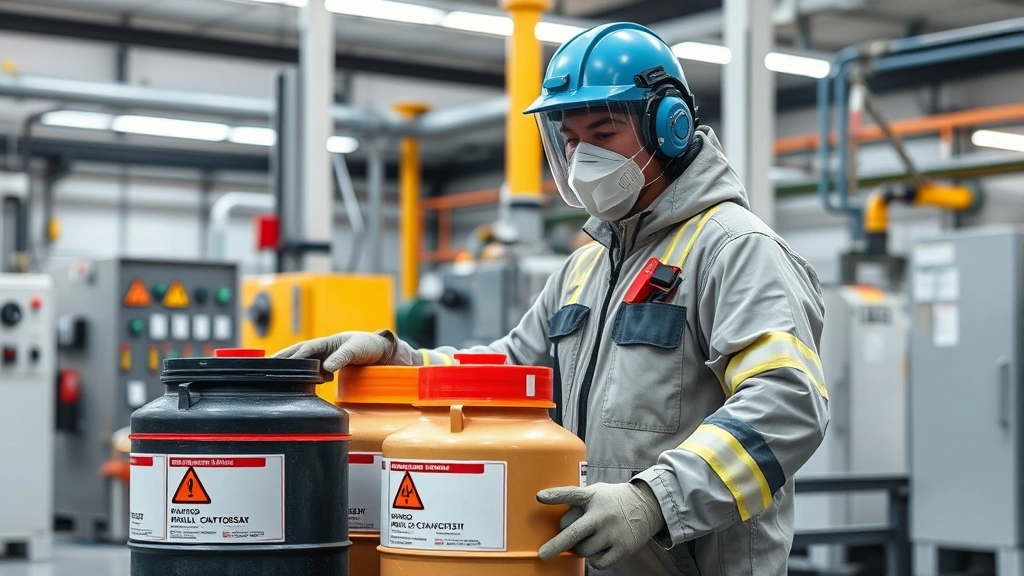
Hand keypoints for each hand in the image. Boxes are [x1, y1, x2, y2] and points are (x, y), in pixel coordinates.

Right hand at [272, 331, 394, 377]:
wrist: (382, 352)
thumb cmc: (368, 345)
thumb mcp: (356, 349)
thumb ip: (342, 357)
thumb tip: (326, 368)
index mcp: (327, 342)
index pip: (305, 349)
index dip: (293, 356)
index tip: (280, 364)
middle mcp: (323, 349)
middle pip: (297, 353)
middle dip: (281, 359)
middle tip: (264, 367)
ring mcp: (325, 358)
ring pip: (303, 362)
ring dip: (290, 368)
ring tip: (275, 376)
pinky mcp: (330, 368)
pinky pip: (313, 372)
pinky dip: (304, 377)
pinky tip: (299, 384)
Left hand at [537, 481, 664, 569]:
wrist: (647, 506)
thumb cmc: (614, 500)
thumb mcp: (596, 492)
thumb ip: (578, 502)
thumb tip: (558, 522)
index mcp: (593, 496)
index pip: (572, 494)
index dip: (555, 496)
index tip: (539, 497)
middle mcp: (602, 514)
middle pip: (574, 532)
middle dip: (556, 544)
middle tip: (543, 554)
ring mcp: (612, 532)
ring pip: (583, 550)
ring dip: (579, 550)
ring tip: (586, 541)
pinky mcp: (622, 547)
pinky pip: (598, 562)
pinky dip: (594, 560)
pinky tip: (598, 550)